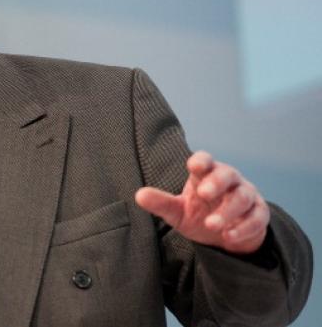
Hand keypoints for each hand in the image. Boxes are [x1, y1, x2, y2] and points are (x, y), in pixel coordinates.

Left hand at [135, 151, 269, 253]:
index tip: (193, 166)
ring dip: (228, 211)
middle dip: (216, 182)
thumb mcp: (178, 211)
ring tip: (211, 224)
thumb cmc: (199, 215)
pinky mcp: (259, 214)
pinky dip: (244, 227)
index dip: (201, 161)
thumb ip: (161, 203)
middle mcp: (229, 180)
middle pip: (227, 174)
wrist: (226, 237)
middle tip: (203, 193)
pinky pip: (257, 217)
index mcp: (206, 174)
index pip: (205, 160)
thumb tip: (138, 195)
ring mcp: (246, 195)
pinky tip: (229, 236)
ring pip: (243, 197)